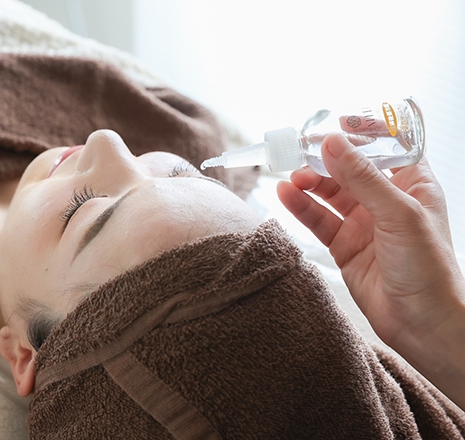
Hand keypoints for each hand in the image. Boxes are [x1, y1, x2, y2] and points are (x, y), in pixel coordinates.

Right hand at [277, 134, 464, 407]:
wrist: (422, 324)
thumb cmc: (429, 269)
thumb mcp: (399, 215)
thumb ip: (363, 178)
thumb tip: (332, 143)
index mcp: (412, 185)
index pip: (388, 146)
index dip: (364, 130)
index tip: (338, 120)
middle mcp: (387, 201)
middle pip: (350, 168)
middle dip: (326, 158)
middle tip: (299, 149)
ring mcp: (364, 223)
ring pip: (330, 193)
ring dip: (310, 182)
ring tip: (291, 177)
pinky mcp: (344, 246)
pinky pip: (318, 220)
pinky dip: (301, 207)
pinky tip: (286, 195)